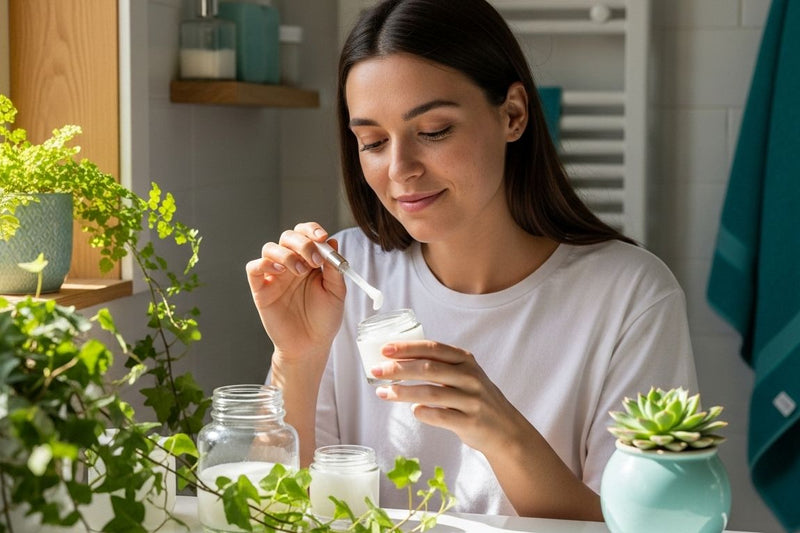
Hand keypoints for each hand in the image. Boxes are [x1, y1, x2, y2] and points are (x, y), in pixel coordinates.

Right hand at [245, 222, 346, 363]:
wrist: (311, 345)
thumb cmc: (324, 319)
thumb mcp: (336, 292)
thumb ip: (334, 268)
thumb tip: (332, 241)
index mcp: (310, 261)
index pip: (306, 234)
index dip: (312, 230)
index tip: (322, 238)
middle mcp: (291, 264)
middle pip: (288, 237)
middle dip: (302, 243)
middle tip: (315, 260)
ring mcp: (274, 276)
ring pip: (270, 248)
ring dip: (286, 254)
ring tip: (301, 272)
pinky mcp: (261, 289)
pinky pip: (253, 268)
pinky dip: (264, 264)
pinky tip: (280, 272)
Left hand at [371, 340, 528, 452]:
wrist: (506, 430)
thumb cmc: (476, 399)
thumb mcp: (464, 375)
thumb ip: (438, 367)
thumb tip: (395, 363)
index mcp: (465, 360)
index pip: (432, 348)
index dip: (407, 348)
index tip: (384, 349)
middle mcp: (470, 377)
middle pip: (428, 368)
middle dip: (398, 368)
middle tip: (376, 370)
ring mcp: (472, 400)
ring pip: (431, 392)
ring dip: (403, 392)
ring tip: (384, 392)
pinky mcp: (470, 422)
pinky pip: (441, 416)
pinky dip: (423, 412)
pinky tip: (412, 411)